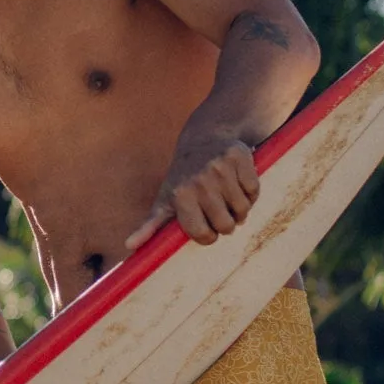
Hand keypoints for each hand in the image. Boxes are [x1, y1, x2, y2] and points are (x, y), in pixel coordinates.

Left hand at [123, 139, 258, 254]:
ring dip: (240, 210)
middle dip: (226, 224)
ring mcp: (220, 168)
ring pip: (243, 210)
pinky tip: (238, 184)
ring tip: (229, 198)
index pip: (202, 234)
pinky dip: (250, 193)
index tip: (206, 228)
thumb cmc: (183, 178)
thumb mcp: (164, 200)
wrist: (204, 138)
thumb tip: (129, 245)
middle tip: (220, 212)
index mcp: (180, 195)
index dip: (208, 236)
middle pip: (226, 226)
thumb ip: (149, 226)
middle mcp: (200, 181)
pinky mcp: (239, 157)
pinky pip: (254, 191)